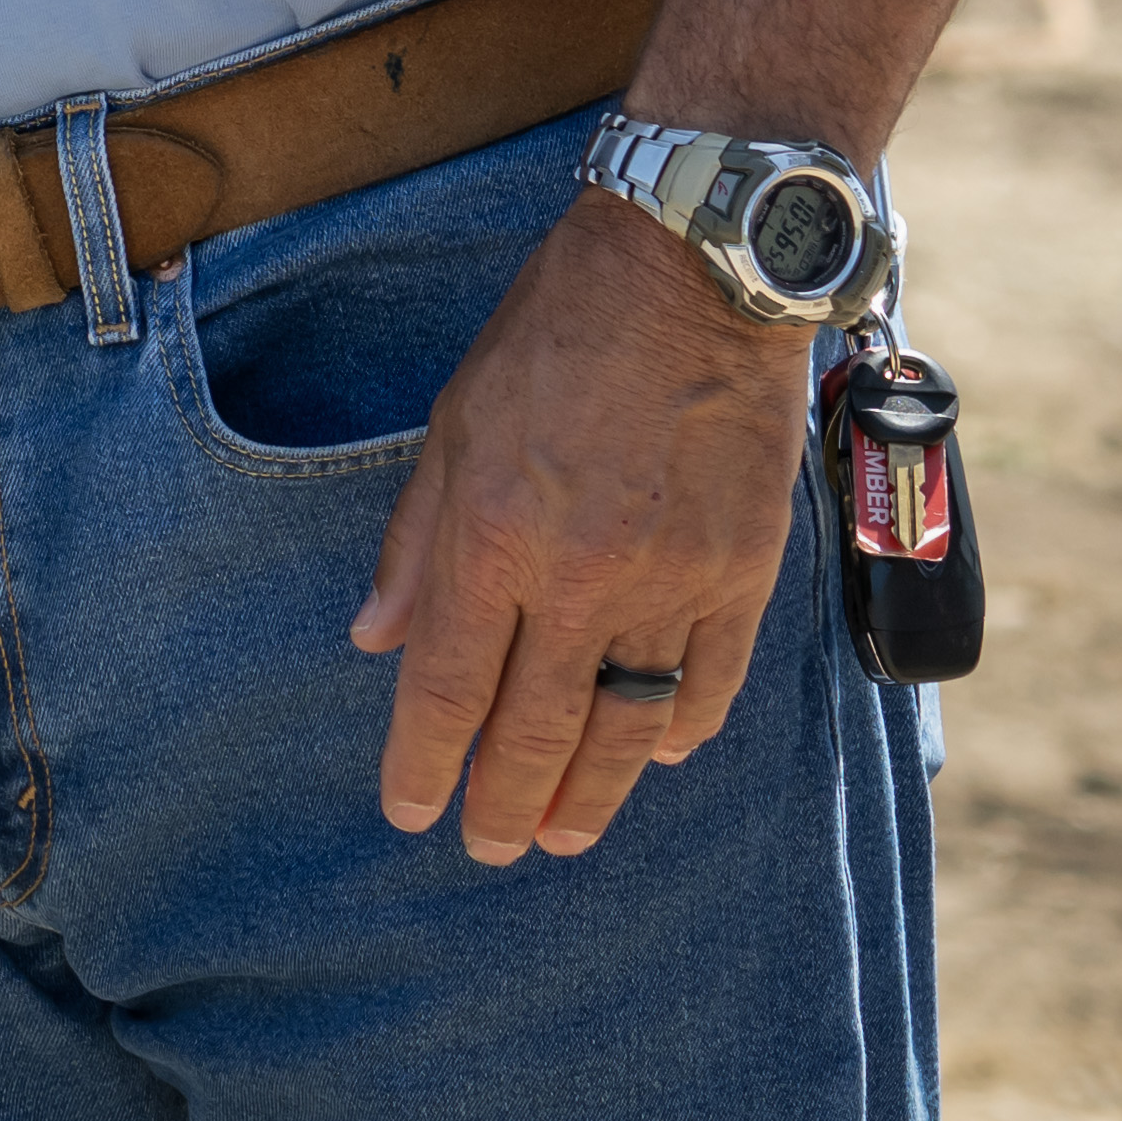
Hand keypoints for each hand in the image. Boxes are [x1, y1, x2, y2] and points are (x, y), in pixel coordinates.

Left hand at [351, 198, 811, 861]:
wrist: (692, 275)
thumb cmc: (555, 334)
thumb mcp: (455, 421)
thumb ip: (419, 541)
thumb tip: (377, 639)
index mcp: (497, 534)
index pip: (449, 684)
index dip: (424, 759)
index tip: (408, 809)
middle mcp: (584, 576)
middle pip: (536, 727)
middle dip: (505, 802)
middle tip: (488, 847)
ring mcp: (673, 581)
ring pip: (628, 727)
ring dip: (591, 793)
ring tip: (564, 836)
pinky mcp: (744, 573)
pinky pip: (711, 682)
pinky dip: (681, 731)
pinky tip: (656, 755)